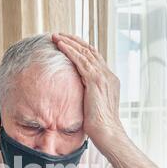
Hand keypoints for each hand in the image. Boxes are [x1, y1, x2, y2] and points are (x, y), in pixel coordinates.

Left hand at [52, 33, 124, 151]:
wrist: (107, 132)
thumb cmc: (100, 127)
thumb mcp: (95, 108)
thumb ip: (90, 99)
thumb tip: (80, 101)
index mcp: (110, 81)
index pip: (96, 59)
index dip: (83, 50)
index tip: (71, 45)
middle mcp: (108, 75)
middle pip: (91, 51)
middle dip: (75, 41)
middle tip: (61, 34)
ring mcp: (102, 77)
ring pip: (85, 52)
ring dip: (69, 42)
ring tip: (56, 36)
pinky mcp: (95, 80)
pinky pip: (80, 60)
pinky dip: (69, 50)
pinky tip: (60, 45)